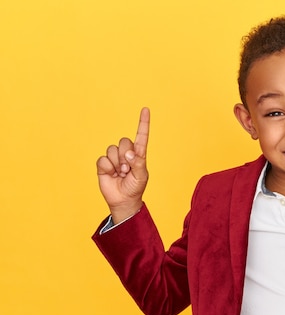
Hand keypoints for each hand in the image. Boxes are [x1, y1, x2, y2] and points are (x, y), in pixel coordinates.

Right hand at [96, 107, 149, 223]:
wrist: (123, 200)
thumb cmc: (135, 187)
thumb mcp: (141, 176)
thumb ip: (137, 163)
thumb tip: (128, 153)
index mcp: (138, 154)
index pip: (141, 136)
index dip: (143, 123)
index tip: (146, 109)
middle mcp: (126, 153)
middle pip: (124, 141)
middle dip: (125, 156)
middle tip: (127, 170)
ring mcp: (114, 158)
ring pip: (112, 150)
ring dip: (116, 163)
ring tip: (120, 173)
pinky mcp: (103, 164)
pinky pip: (103, 159)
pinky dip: (107, 168)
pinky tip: (111, 175)